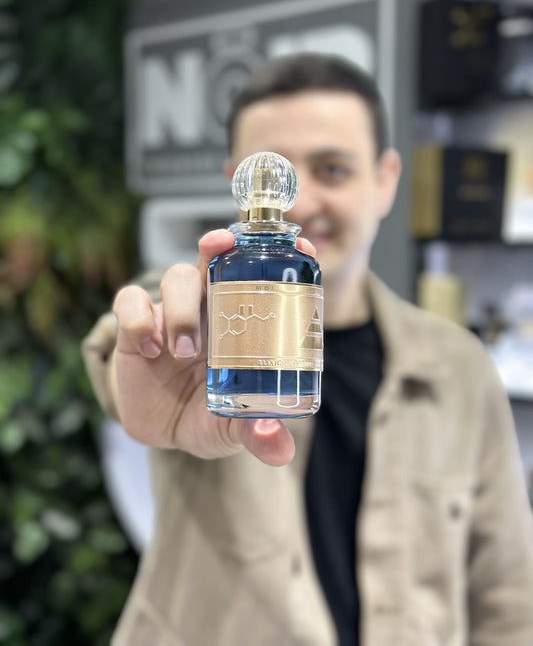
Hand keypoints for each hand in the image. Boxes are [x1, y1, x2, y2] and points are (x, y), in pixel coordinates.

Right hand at [110, 229, 315, 466]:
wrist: (162, 433)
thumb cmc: (207, 416)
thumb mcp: (233, 429)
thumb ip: (257, 434)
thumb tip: (279, 446)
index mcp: (241, 322)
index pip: (259, 276)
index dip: (274, 253)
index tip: (300, 245)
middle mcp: (208, 309)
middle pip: (213, 260)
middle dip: (217, 245)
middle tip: (221, 245)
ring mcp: (171, 314)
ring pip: (176, 277)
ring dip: (182, 306)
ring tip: (184, 350)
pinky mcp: (137, 329)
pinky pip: (130, 302)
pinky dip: (139, 320)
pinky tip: (152, 350)